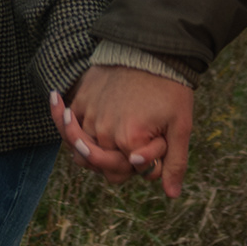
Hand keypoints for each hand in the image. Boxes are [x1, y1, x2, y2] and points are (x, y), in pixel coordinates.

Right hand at [53, 66, 196, 197]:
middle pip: (100, 166)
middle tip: (133, 146)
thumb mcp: (180, 126)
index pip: (122, 173)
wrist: (152, 49)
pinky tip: (66, 113)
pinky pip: (68, 124)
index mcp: (129, 141)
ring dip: (94, 147)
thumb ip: (174, 163)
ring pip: (81, 150)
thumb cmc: (169, 89)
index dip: (139, 165)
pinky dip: (70, 125)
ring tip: (107, 137)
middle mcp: (103, 132)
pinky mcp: (80, 99)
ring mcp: (88, 115)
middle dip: (117, 160)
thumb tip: (171, 195)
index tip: (156, 146)